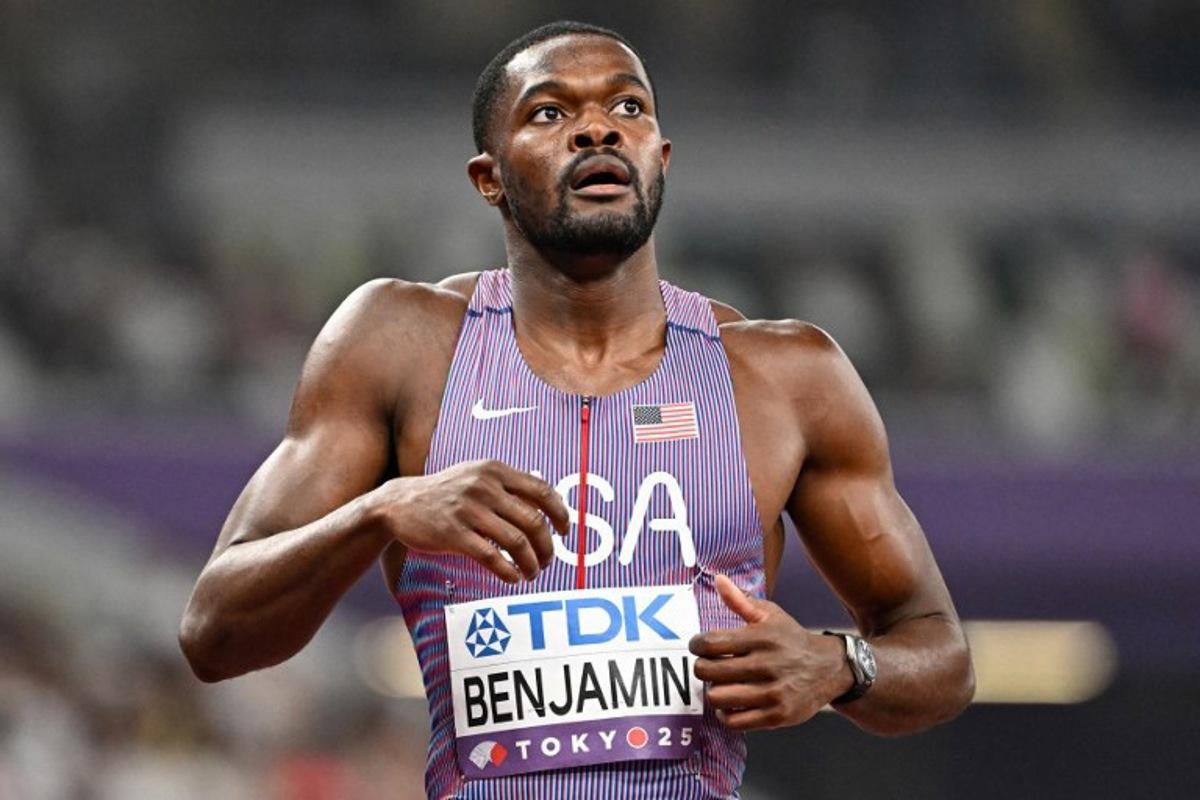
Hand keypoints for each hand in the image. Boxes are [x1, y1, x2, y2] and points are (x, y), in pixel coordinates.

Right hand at [367, 459, 570, 582]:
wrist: (399, 503)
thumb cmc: (445, 493)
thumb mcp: (476, 475)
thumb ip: (508, 485)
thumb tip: (547, 503)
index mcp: (495, 470)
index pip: (542, 490)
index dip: (560, 513)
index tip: (564, 531)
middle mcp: (484, 487)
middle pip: (534, 521)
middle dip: (547, 546)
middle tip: (549, 560)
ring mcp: (469, 510)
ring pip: (517, 542)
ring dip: (531, 562)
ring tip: (532, 573)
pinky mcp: (454, 534)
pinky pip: (492, 557)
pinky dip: (508, 571)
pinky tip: (513, 578)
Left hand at [689, 574, 851, 729]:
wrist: (830, 668)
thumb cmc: (791, 640)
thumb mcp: (771, 616)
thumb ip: (741, 601)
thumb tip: (718, 580)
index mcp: (761, 638)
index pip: (710, 643)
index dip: (696, 645)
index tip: (699, 647)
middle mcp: (766, 665)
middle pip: (708, 671)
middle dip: (702, 668)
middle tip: (709, 666)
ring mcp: (772, 693)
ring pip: (718, 697)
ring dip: (714, 691)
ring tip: (722, 684)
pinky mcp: (777, 716)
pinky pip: (734, 720)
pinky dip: (725, 713)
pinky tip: (730, 703)